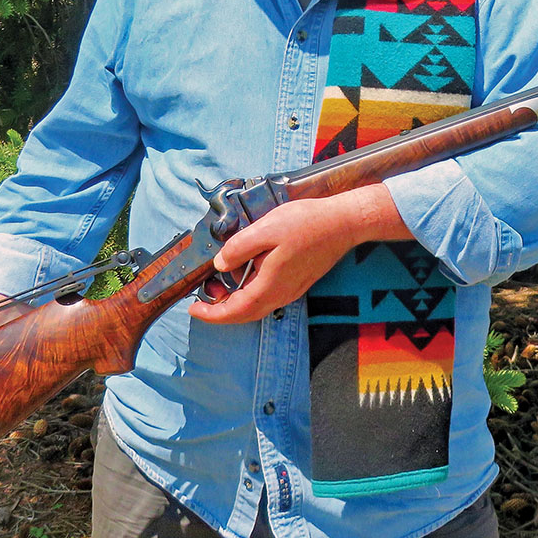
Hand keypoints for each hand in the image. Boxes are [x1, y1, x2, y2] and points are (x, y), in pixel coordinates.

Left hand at [189, 184, 411, 324]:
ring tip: (219, 283)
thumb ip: (239, 248)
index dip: (211, 314)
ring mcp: (292, 289)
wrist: (343, 223)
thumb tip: (220, 264)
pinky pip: (267, 296)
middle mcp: (281, 294)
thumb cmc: (307, 223)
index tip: (193, 309)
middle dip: (220, 310)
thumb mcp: (266, 229)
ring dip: (235, 300)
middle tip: (201, 298)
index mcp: (270, 285)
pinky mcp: (298, 282)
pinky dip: (249, 292)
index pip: (235, 310)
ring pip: (256, 305)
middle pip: (245, 313)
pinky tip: (245, 273)